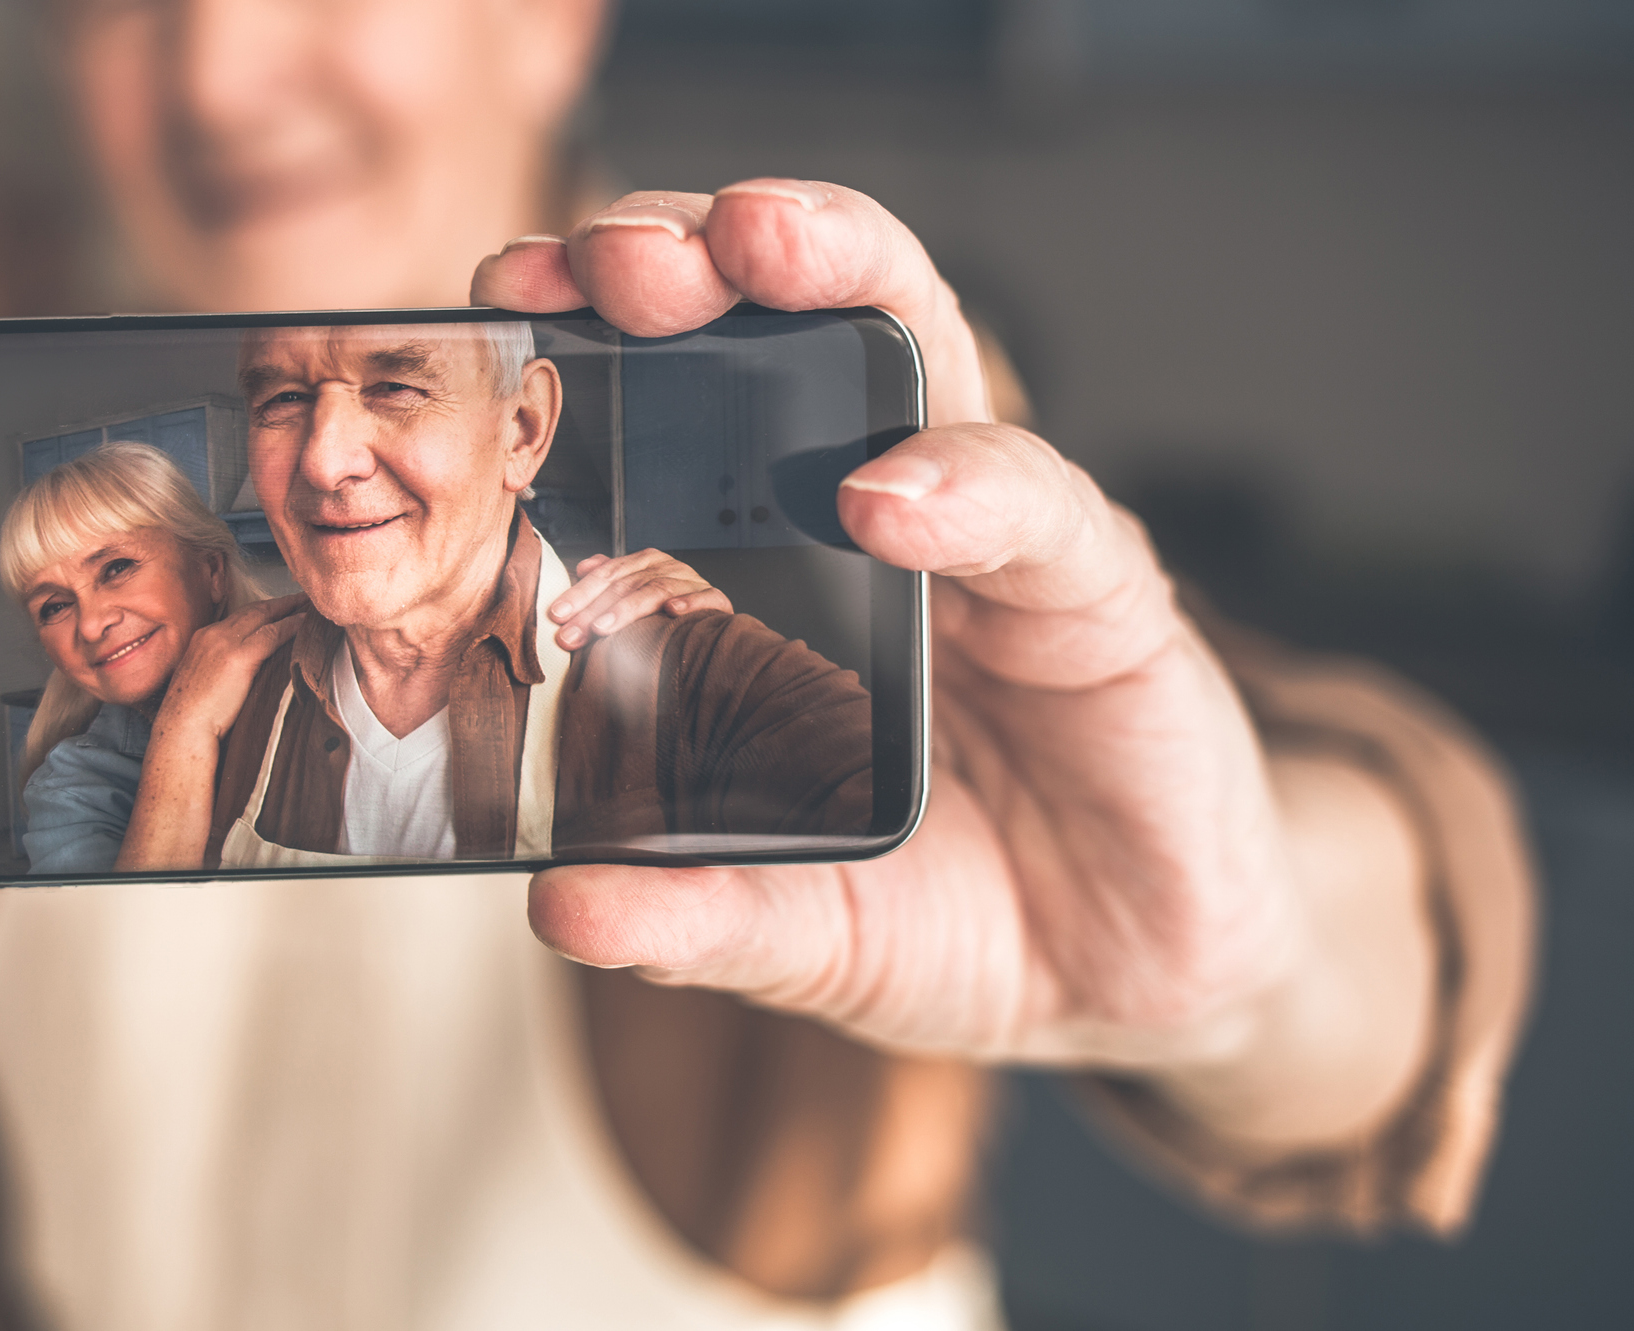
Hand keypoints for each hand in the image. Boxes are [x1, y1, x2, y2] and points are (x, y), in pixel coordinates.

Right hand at [152, 593, 307, 743]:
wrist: (181, 728)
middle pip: (252, 611)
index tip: (278, 608)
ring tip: (308, 605)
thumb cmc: (192, 715)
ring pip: (263, 616)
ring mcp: (224, 643)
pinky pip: (271, 634)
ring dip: (289, 609)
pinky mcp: (238, 657)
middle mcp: (213, 634)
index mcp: (203, 638)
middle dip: (278, 603)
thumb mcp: (204, 681)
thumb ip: (222, 668)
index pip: (238, 617)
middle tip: (300, 598)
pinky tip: (305, 623)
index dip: (260, 611)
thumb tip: (245, 671)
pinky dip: (291, 626)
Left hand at [475, 183, 1431, 1146]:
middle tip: (613, 252)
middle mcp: (885, 513)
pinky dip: (962, 486)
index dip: (596, 337)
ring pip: (924, 348)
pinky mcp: (1104, 594)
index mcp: (784, 568)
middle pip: (792, 325)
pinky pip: (1038, 508)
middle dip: (698, 255)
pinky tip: (887, 496)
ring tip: (753, 248)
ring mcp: (998, 537)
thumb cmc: (955, 906)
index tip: (505, 305)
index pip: (684, 406)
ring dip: (838, 273)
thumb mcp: (802, 927)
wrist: (1128, 975)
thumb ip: (694, 910)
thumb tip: (558, 902)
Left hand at [546, 548, 732, 650]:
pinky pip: (705, 599)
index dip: (580, 593)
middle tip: (570, 635)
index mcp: (645, 562)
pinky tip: (672, 613)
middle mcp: (667, 567)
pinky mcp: (716, 600)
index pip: (607, 575)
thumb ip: (610, 578)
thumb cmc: (667, 610)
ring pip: (656, 590)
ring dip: (628, 610)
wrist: (712, 624)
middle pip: (625, 585)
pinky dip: (689, 604)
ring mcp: (692, 582)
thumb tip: (583, 566)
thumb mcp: (635, 592)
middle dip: (593, 612)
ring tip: (603, 628)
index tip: (556, 615)